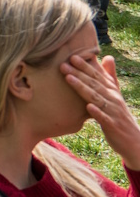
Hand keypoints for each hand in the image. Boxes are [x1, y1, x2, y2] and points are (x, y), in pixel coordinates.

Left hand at [64, 52, 139, 167]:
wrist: (134, 140)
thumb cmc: (119, 115)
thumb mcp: (116, 94)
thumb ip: (110, 76)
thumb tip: (108, 56)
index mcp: (112, 91)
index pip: (97, 76)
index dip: (86, 66)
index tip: (72, 56)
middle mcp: (114, 99)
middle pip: (94, 84)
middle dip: (79, 74)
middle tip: (63, 64)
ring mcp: (114, 112)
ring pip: (96, 98)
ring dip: (82, 88)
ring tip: (69, 79)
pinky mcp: (113, 125)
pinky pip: (104, 118)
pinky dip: (96, 112)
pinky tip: (88, 107)